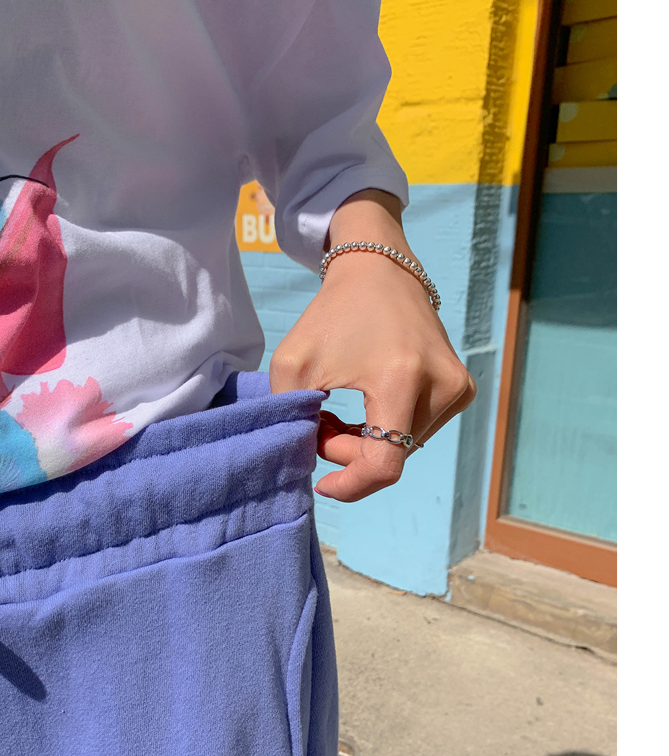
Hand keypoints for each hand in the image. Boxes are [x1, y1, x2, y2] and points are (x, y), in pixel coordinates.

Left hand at [268, 190, 475, 501]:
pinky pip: (418, 432)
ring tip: (338, 412)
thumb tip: (308, 463)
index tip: (322, 483)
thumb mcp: (293, 363)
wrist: (379, 270)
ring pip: (404, 448)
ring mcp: (458, 388)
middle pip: (391, 456)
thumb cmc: (332, 314)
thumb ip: (292, 416)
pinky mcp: (462, 388)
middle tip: (318, 423)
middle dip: (347, 452)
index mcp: (400, 379)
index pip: (384, 464)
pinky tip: (367, 407)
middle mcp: (441, 386)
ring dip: (366, 443)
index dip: (351, 485)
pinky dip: (387, 431)